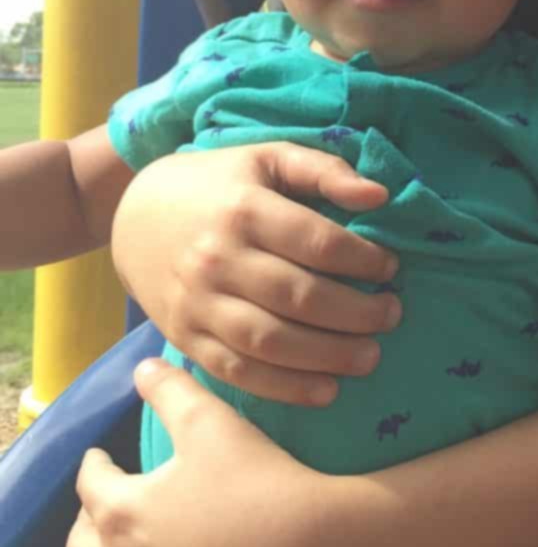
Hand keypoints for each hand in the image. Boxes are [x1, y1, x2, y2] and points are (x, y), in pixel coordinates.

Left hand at [69, 360, 333, 546]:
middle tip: (105, 494)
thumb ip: (171, 390)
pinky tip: (163, 544)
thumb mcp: (208, 420)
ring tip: (124, 531)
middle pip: (86, 540)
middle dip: (90, 514)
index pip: (92, 484)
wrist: (302, 535)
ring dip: (106, 545)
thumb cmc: (249, 478)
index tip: (99, 454)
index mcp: (123, 512)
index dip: (95, 464)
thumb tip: (142, 369)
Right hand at [111, 142, 401, 404]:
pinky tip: (327, 390)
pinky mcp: (186, 338)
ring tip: (371, 357)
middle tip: (392, 315)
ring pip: (270, 341)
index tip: (390, 268)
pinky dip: (284, 388)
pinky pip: (238, 372)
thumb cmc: (219, 183)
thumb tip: (380, 195)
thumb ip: (324, 170)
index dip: (362, 259)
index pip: (317, 241)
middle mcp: (218, 260)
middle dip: (356, 312)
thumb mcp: (269, 157)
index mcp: (244, 209)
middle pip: (298, 296)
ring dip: (328, 356)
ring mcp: (198, 304)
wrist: (136, 215)